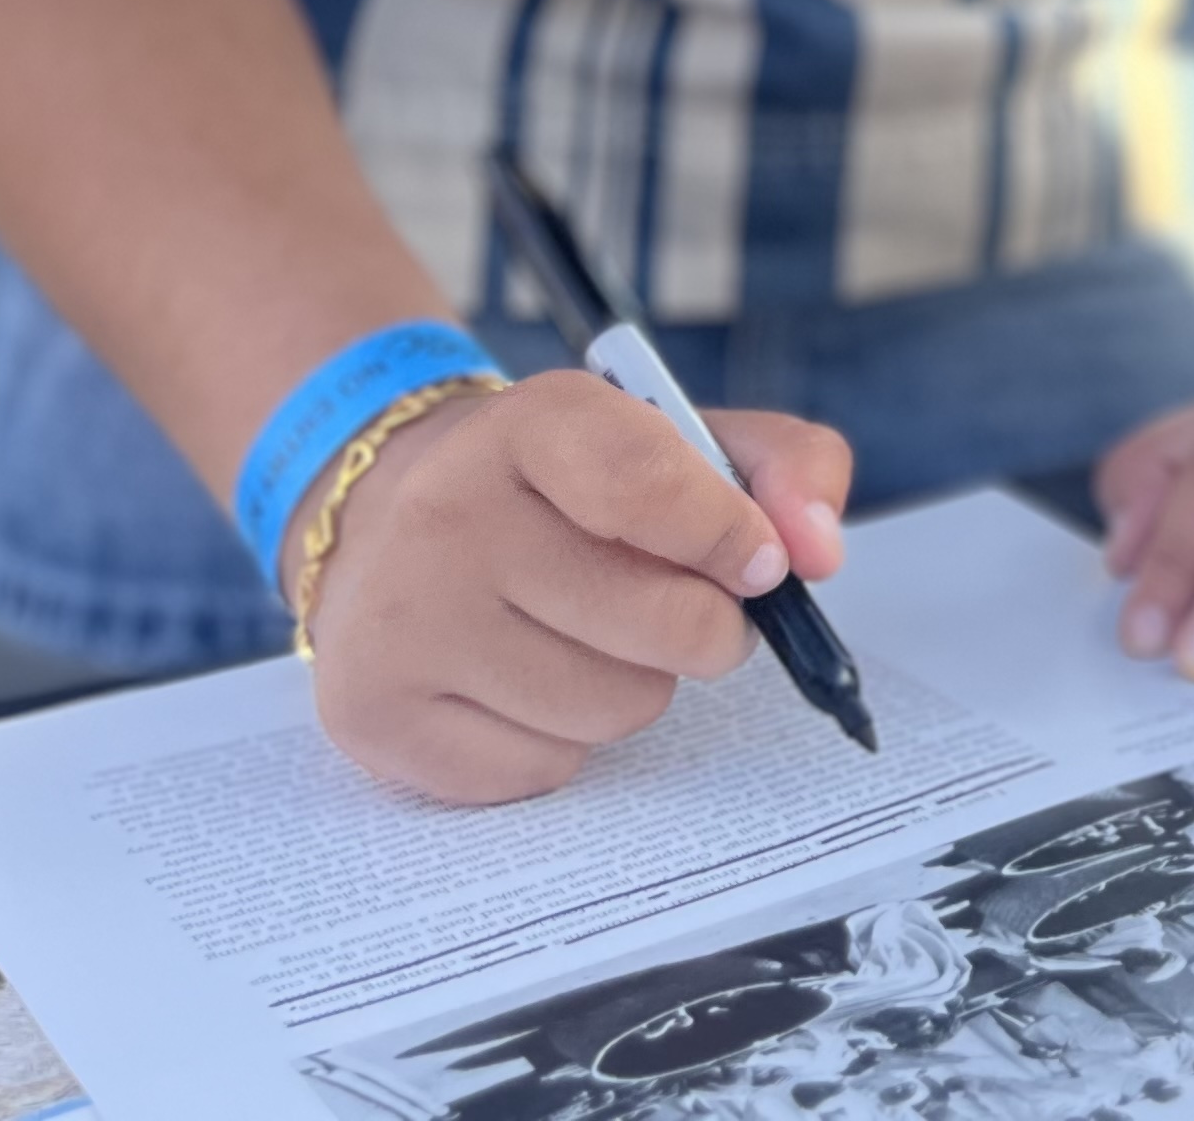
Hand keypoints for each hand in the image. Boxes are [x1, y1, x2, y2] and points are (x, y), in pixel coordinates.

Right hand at [298, 372, 851, 803]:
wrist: (386, 521)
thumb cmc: (565, 487)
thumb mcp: (676, 436)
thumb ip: (784, 465)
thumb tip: (818, 551)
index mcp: (528, 425)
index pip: (650, 486)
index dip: (728, 537)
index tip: (759, 564)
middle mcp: (446, 515)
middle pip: (657, 620)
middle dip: (707, 627)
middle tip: (688, 609)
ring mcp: (400, 620)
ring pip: (611, 708)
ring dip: (636, 685)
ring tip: (591, 637)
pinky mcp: (375, 714)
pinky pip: (542, 768)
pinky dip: (561, 739)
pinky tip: (523, 680)